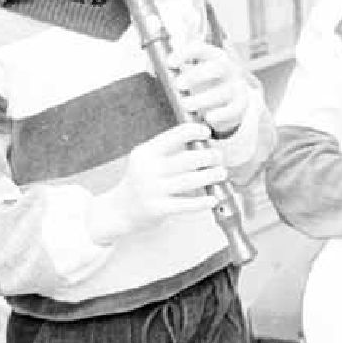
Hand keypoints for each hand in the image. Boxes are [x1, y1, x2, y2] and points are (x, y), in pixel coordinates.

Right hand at [90, 124, 227, 242]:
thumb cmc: (141, 182)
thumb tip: (202, 141)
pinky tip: (213, 199)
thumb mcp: (147, 160)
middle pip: (186, 159)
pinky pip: (186, 205)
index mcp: (146, 153)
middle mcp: (147, 170)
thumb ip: (169, 151)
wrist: (120, 210)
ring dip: (210, 176)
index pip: (174, 136)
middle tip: (218, 157)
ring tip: (221, 173)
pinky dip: (202, 202)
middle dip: (208, 156)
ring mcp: (152, 190)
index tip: (207, 133)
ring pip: (189, 181)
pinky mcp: (158, 209)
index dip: (194, 132)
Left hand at [170, 40, 249, 135]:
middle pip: (217, 67)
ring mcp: (237, 87)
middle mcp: (229, 69)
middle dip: (195, 76)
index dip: (185, 53)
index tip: (170, 63)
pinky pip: (233, 110)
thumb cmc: (203, 84)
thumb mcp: (190, 71)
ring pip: (223, 91)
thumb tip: (154, 55)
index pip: (201, 48)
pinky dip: (220, 114)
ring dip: (202, 99)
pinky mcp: (241, 105)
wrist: (225, 105)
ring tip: (186, 105)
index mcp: (214, 56)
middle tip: (178, 85)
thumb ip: (175, 64)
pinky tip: (208, 117)